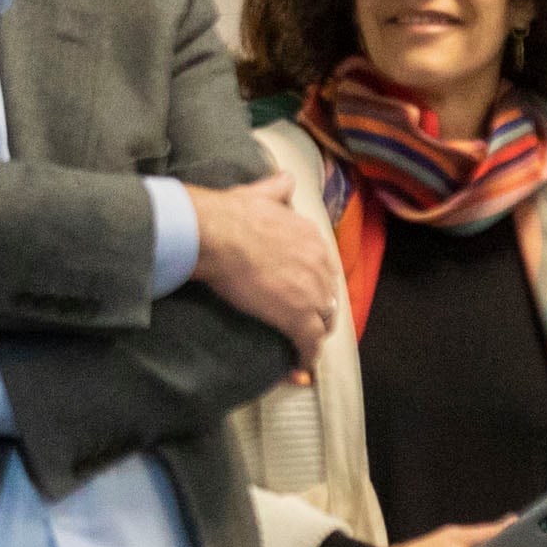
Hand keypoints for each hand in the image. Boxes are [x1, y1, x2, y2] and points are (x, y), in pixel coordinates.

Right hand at [188, 169, 342, 364]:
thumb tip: (286, 178)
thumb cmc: (232, 214)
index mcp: (312, 237)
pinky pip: (310, 343)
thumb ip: (277, 187)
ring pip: (324, 321)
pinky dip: (307, 357)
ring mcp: (312, 293)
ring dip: (315, 335)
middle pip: (328, 296)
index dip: (314, 282)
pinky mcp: (298, 317)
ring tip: (303, 348)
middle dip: (320, 310)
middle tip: (306, 323)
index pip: (323, 267)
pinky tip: (301, 368)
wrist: (218, 235)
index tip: (304, 292)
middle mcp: (320, 264)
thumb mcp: (261, 192)